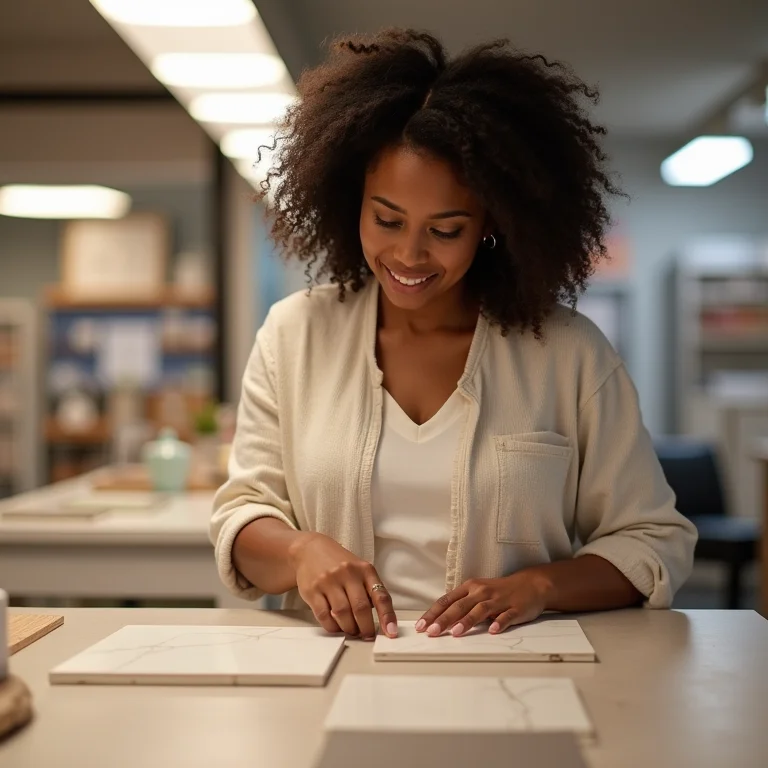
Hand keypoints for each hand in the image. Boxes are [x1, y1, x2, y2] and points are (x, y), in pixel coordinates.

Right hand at [289, 532, 397, 639]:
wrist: (310, 550)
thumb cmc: (339, 564)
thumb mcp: (359, 570)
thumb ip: (369, 590)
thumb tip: (379, 619)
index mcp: (365, 570)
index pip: (380, 596)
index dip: (387, 616)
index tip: (391, 632)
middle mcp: (347, 573)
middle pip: (360, 608)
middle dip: (365, 628)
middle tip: (366, 635)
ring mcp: (328, 581)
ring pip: (342, 614)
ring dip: (349, 628)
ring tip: (351, 630)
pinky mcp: (312, 590)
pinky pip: (324, 615)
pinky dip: (332, 626)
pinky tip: (336, 626)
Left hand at [416, 571, 550, 636]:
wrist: (531, 584)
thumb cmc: (499, 591)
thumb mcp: (477, 593)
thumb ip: (461, 604)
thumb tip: (438, 620)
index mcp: (470, 588)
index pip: (447, 600)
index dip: (433, 613)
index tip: (421, 625)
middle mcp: (482, 592)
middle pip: (460, 606)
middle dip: (444, 619)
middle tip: (431, 632)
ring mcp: (499, 600)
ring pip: (480, 610)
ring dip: (467, 621)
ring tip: (456, 632)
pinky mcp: (515, 608)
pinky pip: (506, 616)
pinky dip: (500, 623)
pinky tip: (493, 631)